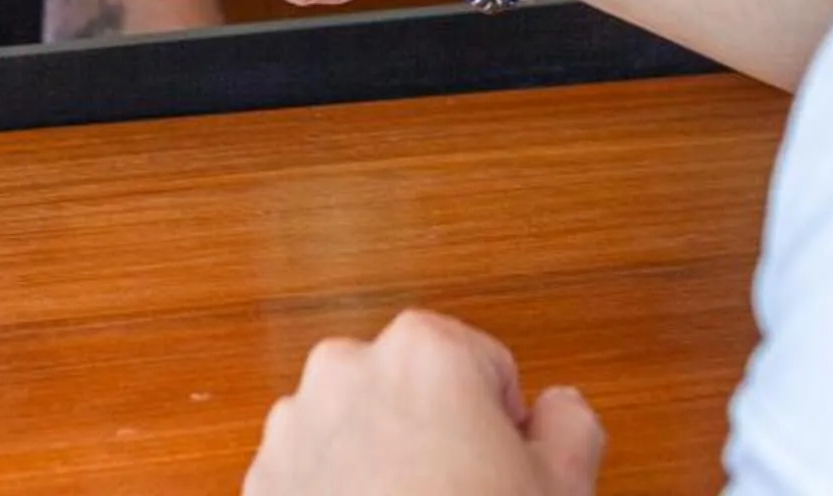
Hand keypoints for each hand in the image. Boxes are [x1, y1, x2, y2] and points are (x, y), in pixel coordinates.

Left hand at [245, 311, 603, 495]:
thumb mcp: (563, 487)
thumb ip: (570, 425)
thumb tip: (558, 411)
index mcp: (424, 350)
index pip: (485, 366)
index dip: (504, 425)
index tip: (504, 469)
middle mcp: (346, 370)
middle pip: (412, 391)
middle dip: (437, 435)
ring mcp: (294, 427)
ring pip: (357, 430)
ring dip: (382, 464)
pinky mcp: (262, 483)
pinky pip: (313, 474)